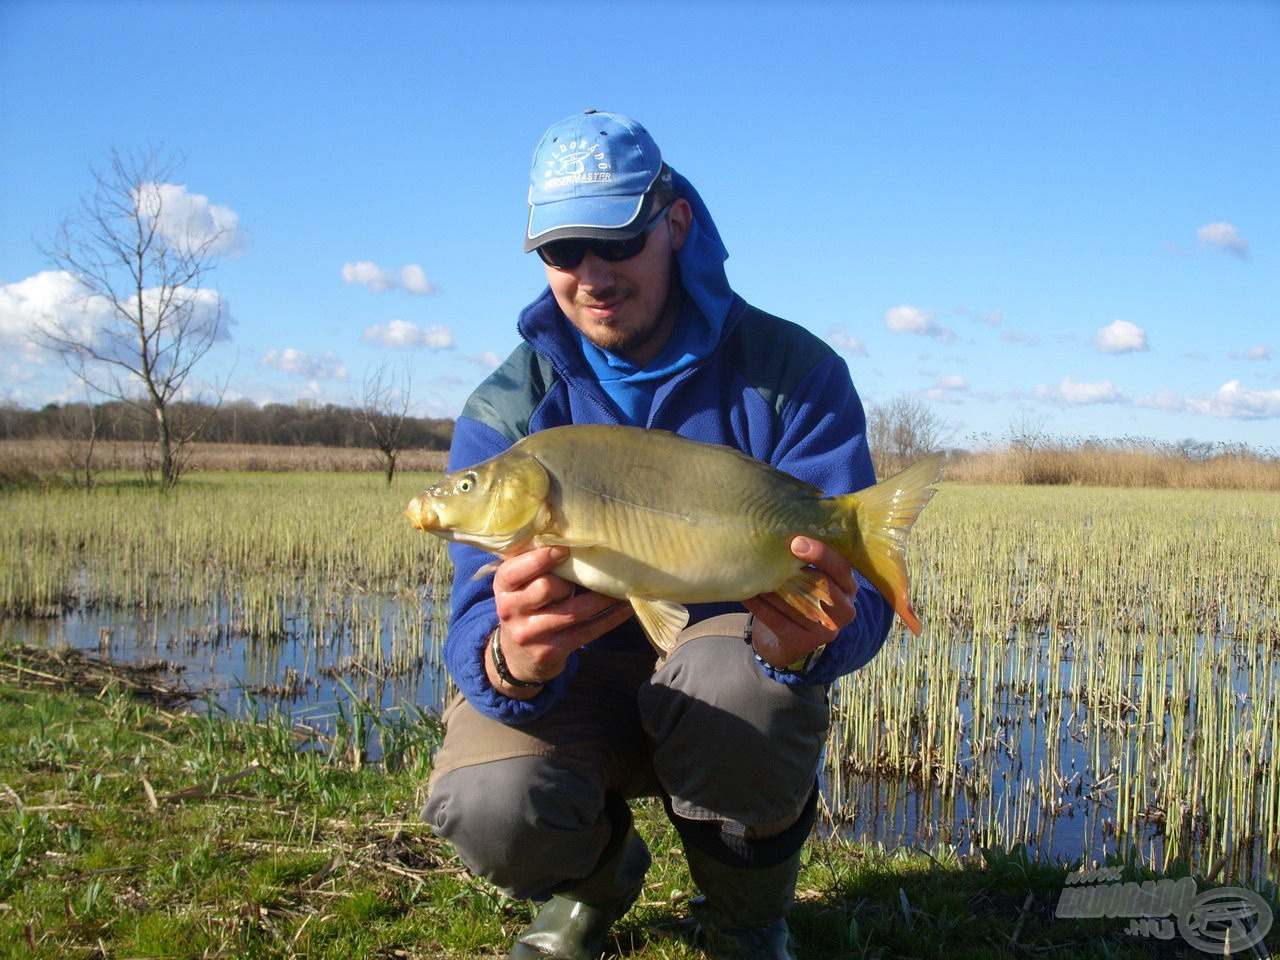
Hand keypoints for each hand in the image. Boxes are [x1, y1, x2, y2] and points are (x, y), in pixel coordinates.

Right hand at [487, 546, 632, 696]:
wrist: (518, 656)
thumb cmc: (526, 605)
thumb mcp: (519, 584)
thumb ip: (534, 563)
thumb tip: (572, 536)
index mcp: (503, 587)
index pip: (515, 570)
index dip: (540, 559)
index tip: (564, 549)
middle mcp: (511, 611)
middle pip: (546, 588)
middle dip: (569, 580)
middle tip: (583, 575)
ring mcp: (530, 634)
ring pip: (573, 612)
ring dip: (600, 598)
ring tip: (618, 586)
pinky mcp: (551, 652)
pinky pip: (587, 632)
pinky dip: (610, 618)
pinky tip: (625, 607)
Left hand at [743, 537, 856, 670]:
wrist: (790, 639)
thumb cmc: (801, 595)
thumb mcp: (814, 577)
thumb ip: (808, 559)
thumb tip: (782, 525)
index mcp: (849, 588)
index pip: (842, 569)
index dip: (822, 555)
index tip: (797, 541)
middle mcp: (844, 610)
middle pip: (824, 587)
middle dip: (797, 570)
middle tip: (772, 553)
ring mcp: (826, 631)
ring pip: (798, 604)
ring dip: (773, 586)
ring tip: (752, 570)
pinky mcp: (804, 644)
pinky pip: (779, 621)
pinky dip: (760, 606)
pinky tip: (745, 593)